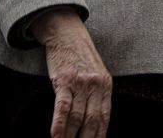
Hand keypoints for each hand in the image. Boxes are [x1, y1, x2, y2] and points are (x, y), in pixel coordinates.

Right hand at [30, 9, 111, 137]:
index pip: (104, 119)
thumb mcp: (96, 75)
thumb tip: (95, 123)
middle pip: (92, 122)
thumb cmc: (80, 58)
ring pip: (77, 118)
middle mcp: (96, 86)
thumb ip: (97, 96)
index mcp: (106, 86)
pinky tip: (56, 137)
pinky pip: (63, 106)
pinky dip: (60, 124)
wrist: (67, 34)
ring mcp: (81, 83)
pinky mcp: (65, 80)